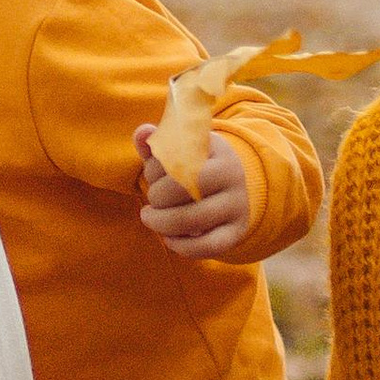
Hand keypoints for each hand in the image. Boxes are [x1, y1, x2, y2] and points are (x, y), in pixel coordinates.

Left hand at [135, 124, 254, 259]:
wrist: (236, 187)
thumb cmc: (197, 167)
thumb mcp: (181, 150)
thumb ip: (157, 142)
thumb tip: (142, 133)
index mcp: (217, 150)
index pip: (179, 158)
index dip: (156, 170)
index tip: (152, 173)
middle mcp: (232, 176)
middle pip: (184, 189)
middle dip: (157, 197)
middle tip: (152, 199)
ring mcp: (237, 206)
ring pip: (193, 220)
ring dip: (161, 223)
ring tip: (150, 218)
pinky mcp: (236, 233)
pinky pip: (208, 246)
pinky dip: (181, 246)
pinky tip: (167, 238)